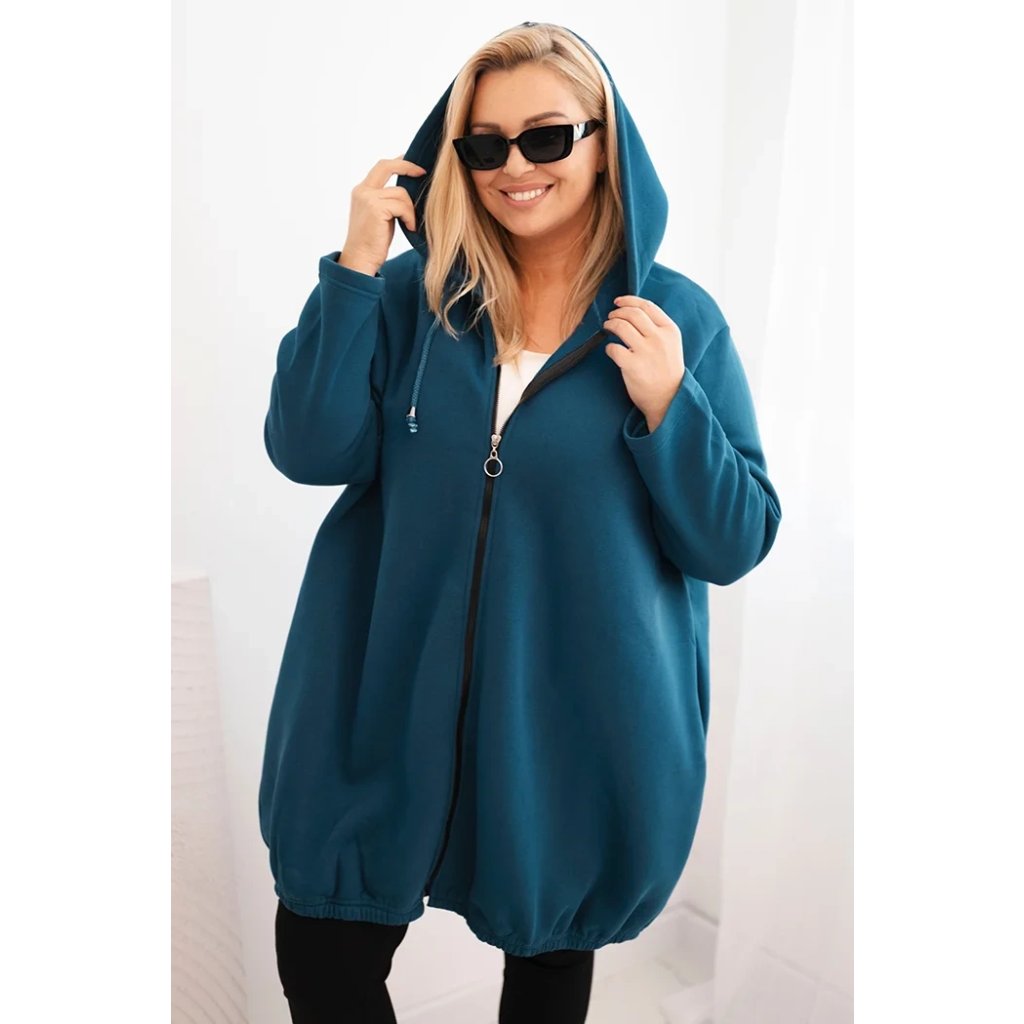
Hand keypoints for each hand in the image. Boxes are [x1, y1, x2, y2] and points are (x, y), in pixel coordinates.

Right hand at [340, 155, 427, 275]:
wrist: (360, 260)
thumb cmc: (373, 243)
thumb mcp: (380, 216)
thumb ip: (388, 200)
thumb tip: (408, 189)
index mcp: (362, 191)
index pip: (381, 167)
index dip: (399, 162)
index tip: (415, 166)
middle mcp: (362, 191)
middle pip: (387, 166)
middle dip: (407, 166)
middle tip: (423, 173)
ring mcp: (367, 198)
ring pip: (401, 193)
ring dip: (410, 209)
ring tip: (410, 224)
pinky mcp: (375, 208)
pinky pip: (402, 205)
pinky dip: (409, 217)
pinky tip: (409, 228)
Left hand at [603, 296, 685, 432]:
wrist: (669, 400)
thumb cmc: (667, 372)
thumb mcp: (671, 345)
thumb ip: (658, 328)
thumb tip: (633, 312)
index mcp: (670, 330)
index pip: (647, 306)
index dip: (629, 300)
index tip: (618, 302)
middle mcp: (659, 338)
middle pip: (632, 314)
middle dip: (617, 312)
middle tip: (610, 317)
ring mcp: (646, 352)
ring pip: (621, 326)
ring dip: (610, 324)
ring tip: (607, 328)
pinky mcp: (633, 366)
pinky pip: (613, 348)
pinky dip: (609, 347)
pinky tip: (611, 350)